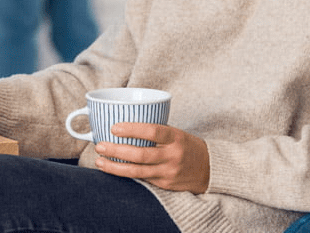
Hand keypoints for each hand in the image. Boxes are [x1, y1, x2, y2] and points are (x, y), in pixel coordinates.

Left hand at [94, 123, 209, 193]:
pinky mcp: (165, 185)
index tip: (114, 127)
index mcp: (176, 137)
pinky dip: (125, 174)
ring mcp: (168, 172)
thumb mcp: (176, 132)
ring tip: (100, 161)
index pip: (153, 131)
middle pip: (141, 154)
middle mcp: (172, 155)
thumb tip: (124, 123)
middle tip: (100, 145)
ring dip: (115, 167)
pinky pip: (142, 180)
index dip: (132, 129)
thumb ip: (155, 130)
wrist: (209, 169)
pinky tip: (113, 169)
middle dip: (117, 150)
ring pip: (138, 171)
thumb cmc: (186, 145)